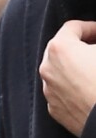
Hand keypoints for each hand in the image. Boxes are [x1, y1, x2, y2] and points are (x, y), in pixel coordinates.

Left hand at [40, 20, 95, 135]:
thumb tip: (95, 44)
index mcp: (59, 48)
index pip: (73, 27)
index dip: (91, 27)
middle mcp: (47, 67)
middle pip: (63, 49)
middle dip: (81, 47)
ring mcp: (49, 90)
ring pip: (61, 71)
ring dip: (76, 68)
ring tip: (94, 72)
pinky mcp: (55, 110)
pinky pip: (63, 92)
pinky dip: (74, 89)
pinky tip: (90, 92)